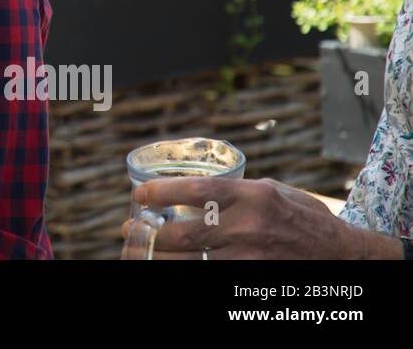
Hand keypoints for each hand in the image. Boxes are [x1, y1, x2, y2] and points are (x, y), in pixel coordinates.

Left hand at [120, 177, 369, 258]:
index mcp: (253, 197)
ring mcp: (250, 259)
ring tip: (133, 253)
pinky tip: (163, 267)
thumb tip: (189, 189)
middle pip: (184, 234)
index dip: (160, 193)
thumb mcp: (272, 191)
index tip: (138, 195)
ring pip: (189, 262)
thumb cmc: (303, 219)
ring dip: (155, 259)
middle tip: (128, 230)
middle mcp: (249, 228)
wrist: (342, 257)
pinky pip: (207, 276)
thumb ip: (234, 191)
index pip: (195, 190)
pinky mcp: (251, 280)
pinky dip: (182, 271)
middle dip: (148, 234)